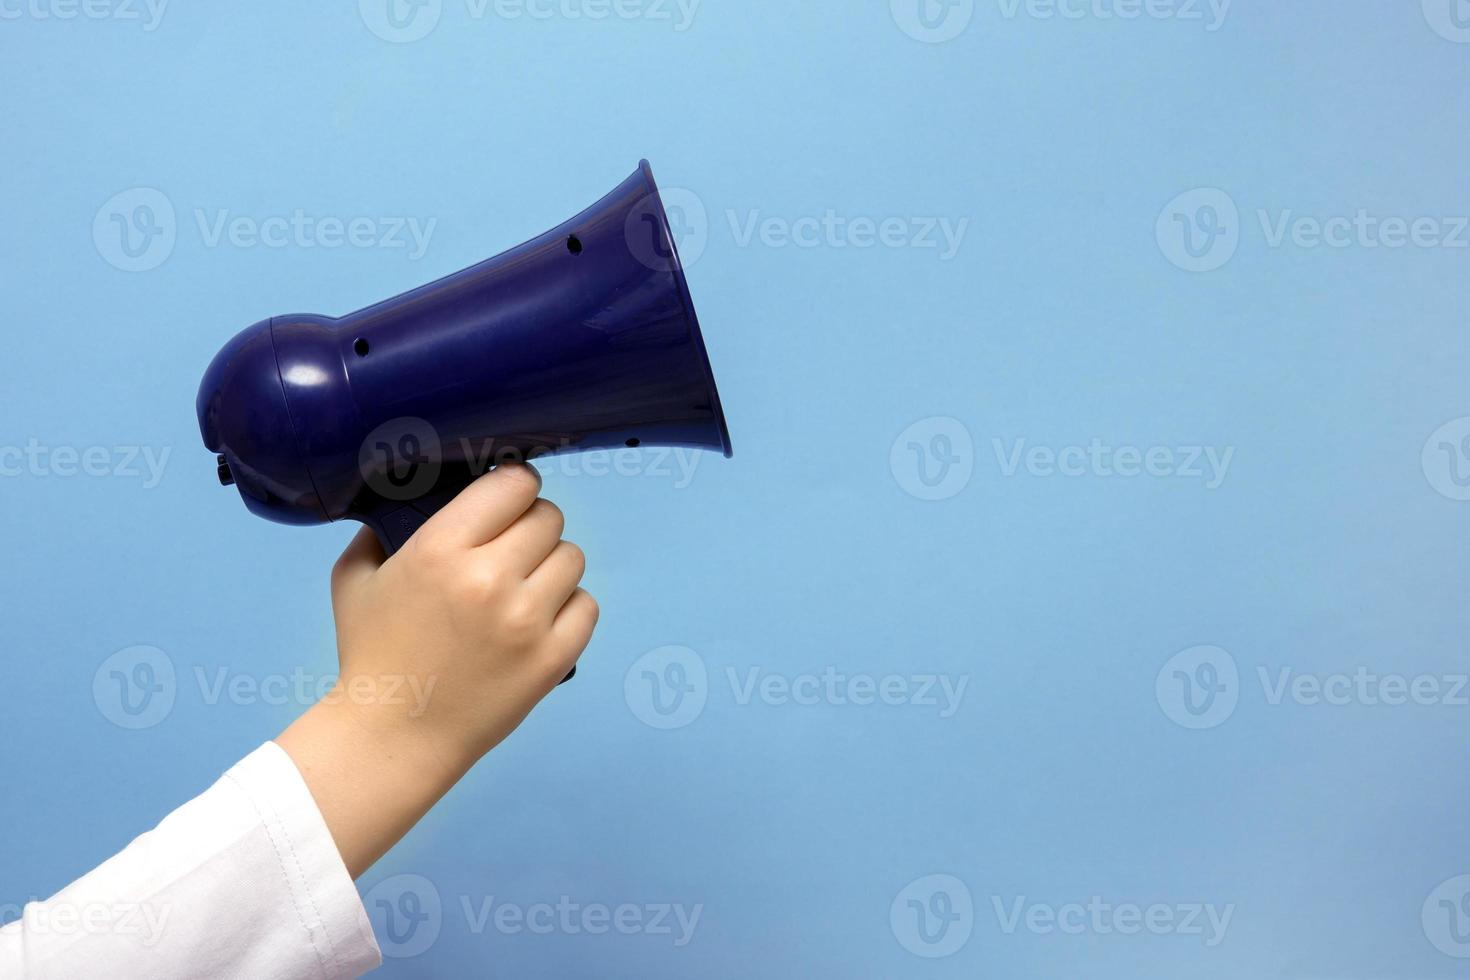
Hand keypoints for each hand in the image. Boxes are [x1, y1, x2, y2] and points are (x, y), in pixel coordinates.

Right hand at [277, 463, 597, 876]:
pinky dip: (569, 608)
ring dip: (551, 567)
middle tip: (511, 550)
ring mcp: (526, 620)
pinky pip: (587, 606)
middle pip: (548, 518)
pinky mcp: (552, 658)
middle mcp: (489, 578)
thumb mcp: (356, 578)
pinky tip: (541, 619)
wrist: (394, 735)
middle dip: (531, 528)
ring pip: (572, 558)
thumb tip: (416, 495)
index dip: (514, 488)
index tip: (506, 502)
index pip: (514, 484)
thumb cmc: (373, 655)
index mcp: (440, 549)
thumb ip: (382, 527)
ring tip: (524, 588)